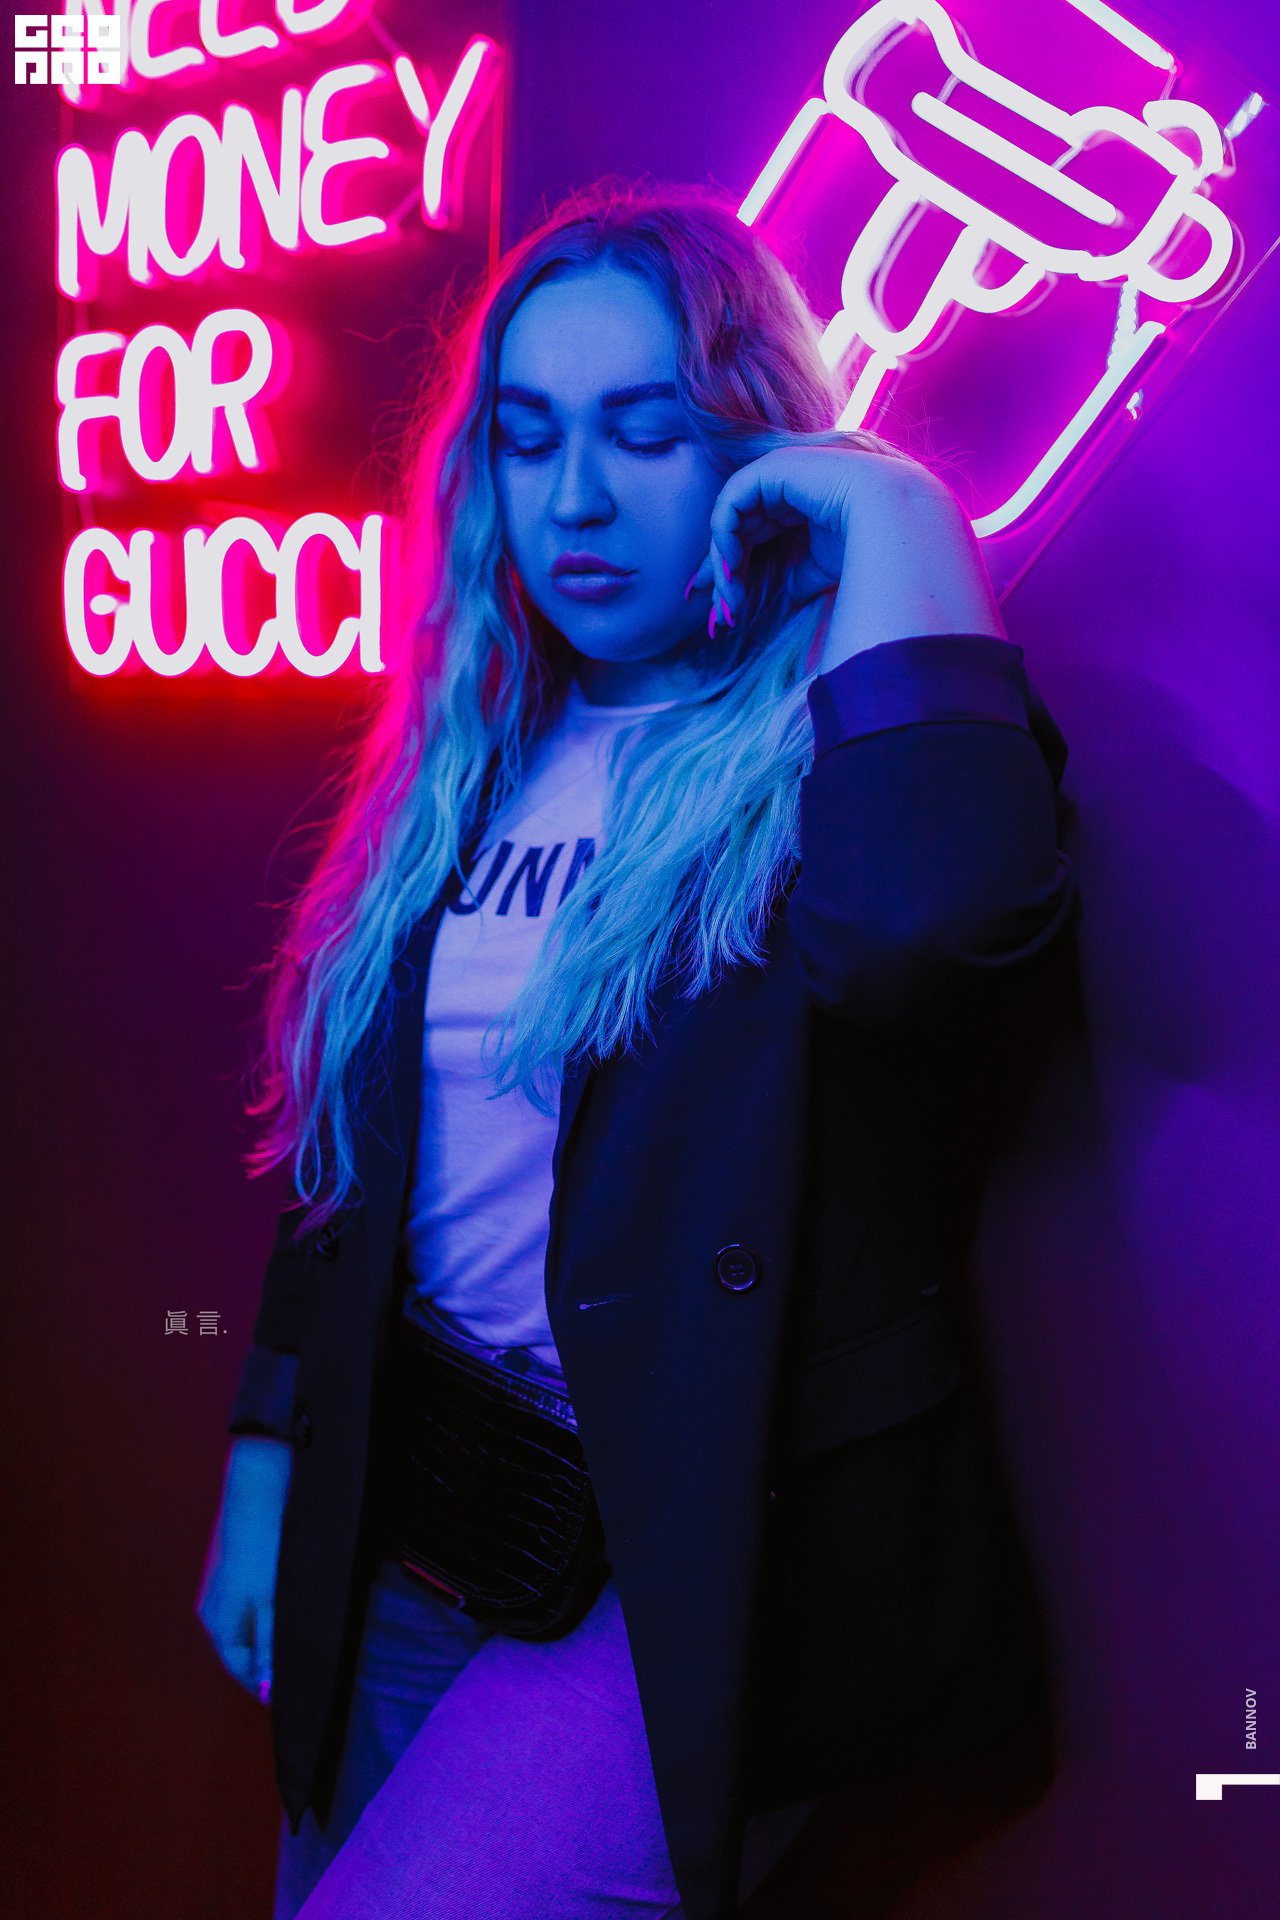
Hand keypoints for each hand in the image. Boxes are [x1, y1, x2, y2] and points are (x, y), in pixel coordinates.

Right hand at [196, 1436, 292, 1700]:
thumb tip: (268, 1688)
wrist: (257, 1492)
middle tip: (296, 1666)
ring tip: (294, 1638)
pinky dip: (264, 1611)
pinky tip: (284, 1604)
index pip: (239, 1667)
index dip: (261, 1682)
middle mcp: (212, 1608)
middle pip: (239, 1646)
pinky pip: (247, 1602)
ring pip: (244, 1623)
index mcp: (218, 1622)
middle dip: (264, 1660)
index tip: (287, 1692)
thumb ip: (269, 1646)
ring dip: (265, 1635)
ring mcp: (220, 1585)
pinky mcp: (232, 1565)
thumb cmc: (264, 1549)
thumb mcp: (272, 1603)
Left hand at [688, 436, 1003, 669]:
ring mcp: (784, 468)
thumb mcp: (827, 566)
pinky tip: (730, 567)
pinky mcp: (774, 466)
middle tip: (713, 604)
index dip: (738, 564)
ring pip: (733, 515)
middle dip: (722, 566)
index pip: (760, 530)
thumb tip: (787, 590)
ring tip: (728, 596)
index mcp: (808, 498)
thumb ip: (801, 572)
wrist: (900, 522)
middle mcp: (794, 480)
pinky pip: (733, 501)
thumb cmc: (875, 547)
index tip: (724, 602)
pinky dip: (724, 535)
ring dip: (724, 559)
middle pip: (741, 523)